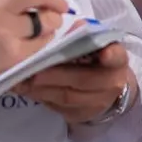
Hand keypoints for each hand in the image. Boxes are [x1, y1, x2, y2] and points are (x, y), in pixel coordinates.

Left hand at [16, 43, 133, 123]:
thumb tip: (75, 26)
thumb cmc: (95, 58)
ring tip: (24, 80)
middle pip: (84, 80)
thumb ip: (83, 34)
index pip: (117, 57)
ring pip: (68, 97)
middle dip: (57, 75)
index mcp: (117, 60)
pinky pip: (59, 108)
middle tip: (35, 71)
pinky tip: (28, 89)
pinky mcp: (81, 115)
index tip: (104, 53)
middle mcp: (112, 83)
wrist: (105, 87)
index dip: (111, 55)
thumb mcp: (94, 43)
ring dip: (44, 89)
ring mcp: (97, 103)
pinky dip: (42, 98)